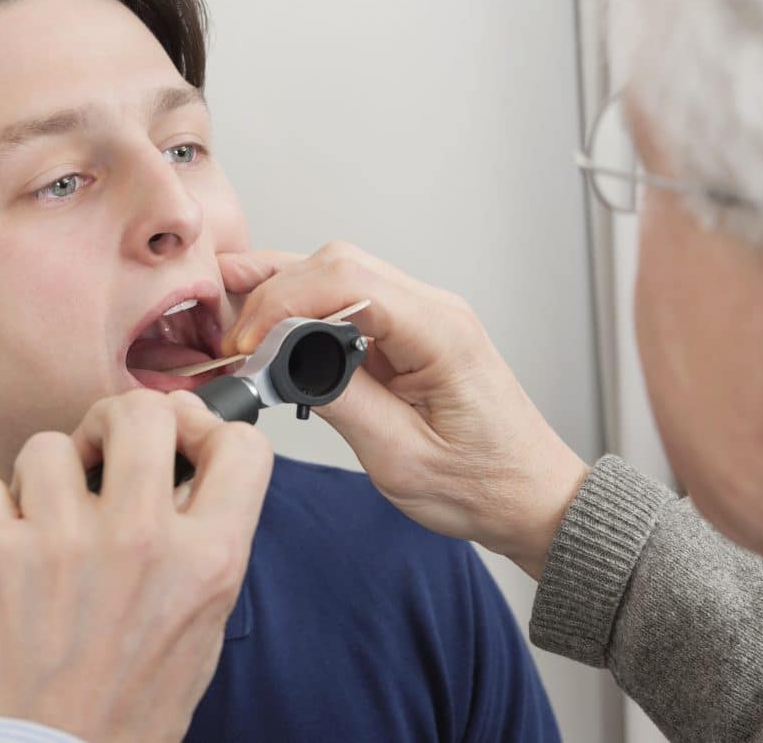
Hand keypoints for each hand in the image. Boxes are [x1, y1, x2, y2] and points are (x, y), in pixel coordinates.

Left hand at [0, 389, 273, 740]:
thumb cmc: (120, 712)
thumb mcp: (199, 630)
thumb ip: (202, 545)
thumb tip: (182, 471)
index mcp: (206, 563)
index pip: (243, 447)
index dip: (208, 432)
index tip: (181, 443)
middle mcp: (140, 542)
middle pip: (141, 412)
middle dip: (117, 424)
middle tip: (104, 452)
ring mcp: (63, 542)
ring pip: (50, 445)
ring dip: (44, 481)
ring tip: (43, 526)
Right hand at [220, 242, 587, 578]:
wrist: (531, 499)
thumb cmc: (484, 486)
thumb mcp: (400, 458)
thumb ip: (340, 401)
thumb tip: (283, 363)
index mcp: (441, 333)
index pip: (348, 281)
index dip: (284, 302)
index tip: (247, 343)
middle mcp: (435, 310)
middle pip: (338, 263)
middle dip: (274, 289)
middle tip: (231, 336)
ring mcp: (424, 318)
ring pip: (340, 274)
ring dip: (285, 293)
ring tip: (237, 322)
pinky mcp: (411, 335)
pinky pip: (350, 303)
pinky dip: (306, 311)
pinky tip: (273, 331)